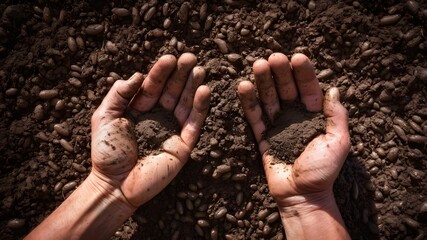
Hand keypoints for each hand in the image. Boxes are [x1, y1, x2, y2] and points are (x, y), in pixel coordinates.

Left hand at [91, 53, 210, 207]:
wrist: (114, 185)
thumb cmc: (107, 152)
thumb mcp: (105, 117)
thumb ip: (118, 94)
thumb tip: (137, 75)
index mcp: (140, 109)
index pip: (153, 86)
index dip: (161, 72)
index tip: (170, 57)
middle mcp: (158, 117)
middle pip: (173, 91)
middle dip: (181, 74)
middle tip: (190, 57)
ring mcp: (172, 130)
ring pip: (186, 104)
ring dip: (194, 86)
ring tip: (199, 70)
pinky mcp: (183, 145)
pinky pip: (194, 124)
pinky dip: (201, 108)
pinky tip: (205, 91)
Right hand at [238, 53, 349, 206]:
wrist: (302, 196)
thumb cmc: (323, 171)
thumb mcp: (338, 142)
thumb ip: (336, 116)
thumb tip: (333, 89)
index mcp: (315, 117)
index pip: (309, 89)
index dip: (303, 73)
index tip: (297, 56)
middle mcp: (295, 118)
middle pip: (286, 90)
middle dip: (280, 73)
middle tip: (272, 58)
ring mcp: (278, 126)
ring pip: (269, 99)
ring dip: (263, 82)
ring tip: (257, 66)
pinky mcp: (263, 137)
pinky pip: (255, 117)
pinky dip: (249, 102)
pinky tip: (244, 86)